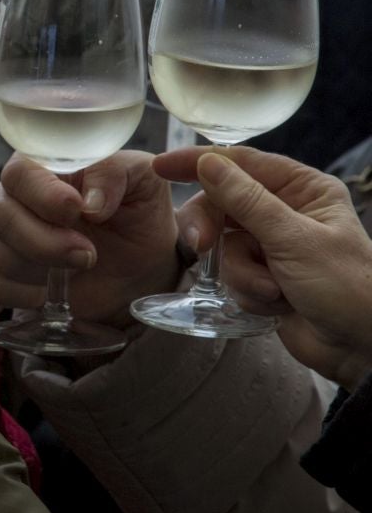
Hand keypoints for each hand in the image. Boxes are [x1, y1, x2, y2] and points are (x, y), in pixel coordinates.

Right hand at [0, 151, 183, 327]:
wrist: (142, 265)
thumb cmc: (136, 213)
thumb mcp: (141, 180)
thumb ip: (115, 173)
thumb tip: (90, 201)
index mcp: (43, 168)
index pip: (20, 172)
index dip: (42, 193)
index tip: (76, 209)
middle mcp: (16, 198)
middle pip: (0, 213)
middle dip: (42, 239)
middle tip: (87, 254)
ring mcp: (6, 237)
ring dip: (42, 267)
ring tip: (82, 265)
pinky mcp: (4, 274)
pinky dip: (26, 293)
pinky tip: (54, 289)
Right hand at [156, 147, 371, 389]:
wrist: (362, 349)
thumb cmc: (347, 288)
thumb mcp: (293, 240)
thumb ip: (246, 201)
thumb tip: (207, 163)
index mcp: (303, 189)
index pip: (242, 163)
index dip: (198, 162)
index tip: (160, 167)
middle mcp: (286, 211)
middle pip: (223, 204)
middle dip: (214, 231)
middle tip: (200, 247)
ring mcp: (272, 245)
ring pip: (224, 245)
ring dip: (242, 272)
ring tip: (271, 290)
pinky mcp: (263, 276)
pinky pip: (231, 273)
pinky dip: (248, 291)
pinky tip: (276, 304)